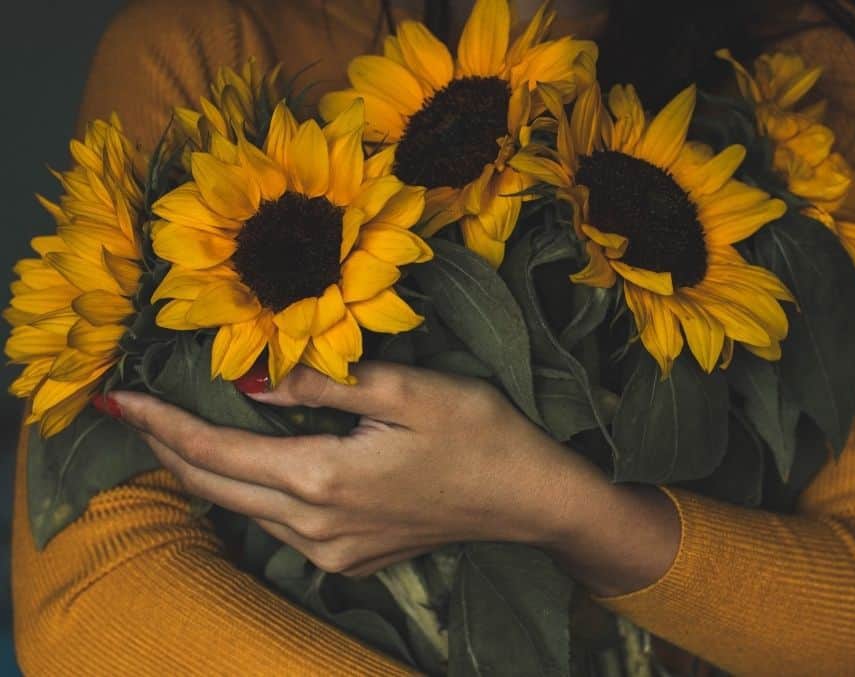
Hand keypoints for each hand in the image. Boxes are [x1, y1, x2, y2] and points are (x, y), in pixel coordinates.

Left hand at [109, 362, 679, 591]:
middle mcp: (313, 526)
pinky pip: (275, 524)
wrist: (528, 499)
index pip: (215, 449)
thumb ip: (323, 384)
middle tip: (130, 411)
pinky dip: (243, 490)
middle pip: (213, 486)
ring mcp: (329, 551)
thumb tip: (253, 382)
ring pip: (239, 509)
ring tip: (172, 429)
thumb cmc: (479, 433)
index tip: (119, 397)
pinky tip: (242, 463)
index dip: (161, 423)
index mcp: (322, 477)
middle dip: (164, 447)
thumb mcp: (406, 389)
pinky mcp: (347, 558)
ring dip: (201, 469)